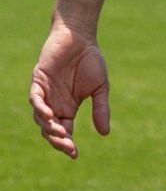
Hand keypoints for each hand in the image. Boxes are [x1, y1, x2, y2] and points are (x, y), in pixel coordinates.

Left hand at [29, 23, 109, 158]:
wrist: (81, 36)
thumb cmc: (90, 60)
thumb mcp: (100, 88)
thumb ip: (100, 108)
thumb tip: (104, 134)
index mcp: (68, 108)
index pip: (63, 132)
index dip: (66, 144)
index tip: (74, 154)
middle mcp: (54, 104)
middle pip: (50, 130)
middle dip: (58, 141)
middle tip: (68, 147)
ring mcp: (45, 93)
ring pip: (40, 118)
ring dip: (49, 128)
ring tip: (61, 133)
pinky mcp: (39, 81)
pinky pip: (35, 99)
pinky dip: (40, 109)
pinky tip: (49, 115)